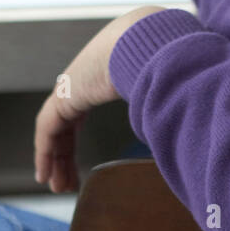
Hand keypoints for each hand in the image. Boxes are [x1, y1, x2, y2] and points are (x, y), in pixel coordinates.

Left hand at [33, 6, 165, 193]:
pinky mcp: (63, 97)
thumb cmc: (161, 61)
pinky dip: (45, 154)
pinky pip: (47, 131)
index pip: (77, 116)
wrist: (148, 43)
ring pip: (54, 132)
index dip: (74, 141)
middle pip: (66, 126)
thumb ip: (163, 111)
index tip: (77, 165)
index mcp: (100, 79)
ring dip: (54, 161)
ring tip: (57, 187)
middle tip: (66, 183)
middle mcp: (81, 83)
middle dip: (65, 156)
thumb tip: (185, 132)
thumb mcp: (161, 91)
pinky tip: (44, 174)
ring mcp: (70, 88)